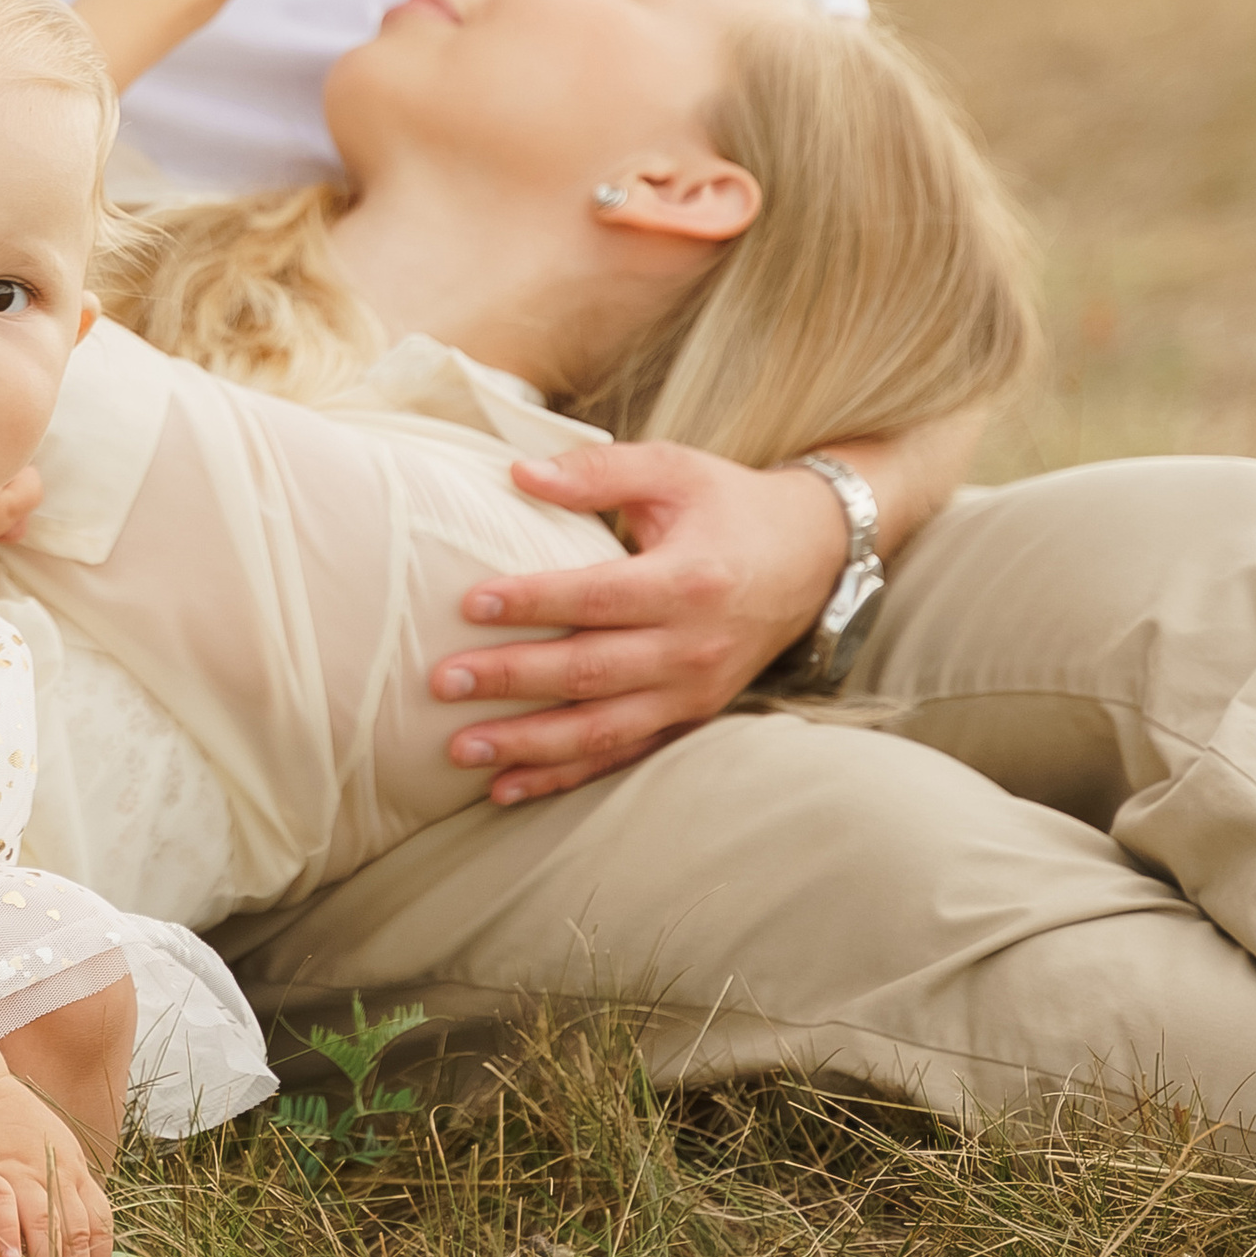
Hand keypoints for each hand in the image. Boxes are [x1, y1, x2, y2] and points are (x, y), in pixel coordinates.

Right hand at [0, 1083, 114, 1256]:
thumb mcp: (52, 1155)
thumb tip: (78, 1247)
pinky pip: (0, 1204)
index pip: (100, 1225)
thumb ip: (67, 1193)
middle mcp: (54, 1174)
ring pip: (46, 1224)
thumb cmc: (11, 1130)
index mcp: (75, 1172)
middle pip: (77, 1232)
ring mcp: (20, 1173)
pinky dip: (7, 1233)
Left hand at [433, 445, 849, 804]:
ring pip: (601, 730)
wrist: (812, 559)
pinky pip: (621, 757)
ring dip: (528, 746)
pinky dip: (563, 776)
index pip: (599, 598)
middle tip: (443, 681)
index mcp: (690, 581)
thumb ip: (597, 472)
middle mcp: (693, 647)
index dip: (534, 602)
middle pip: (591, 671)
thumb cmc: (730, 507)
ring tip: (460, 749)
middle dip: (512, 680)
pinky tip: (505, 786)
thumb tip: (519, 473)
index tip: (470, 603)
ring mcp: (693, 693)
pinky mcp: (688, 719)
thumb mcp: (673, 470)